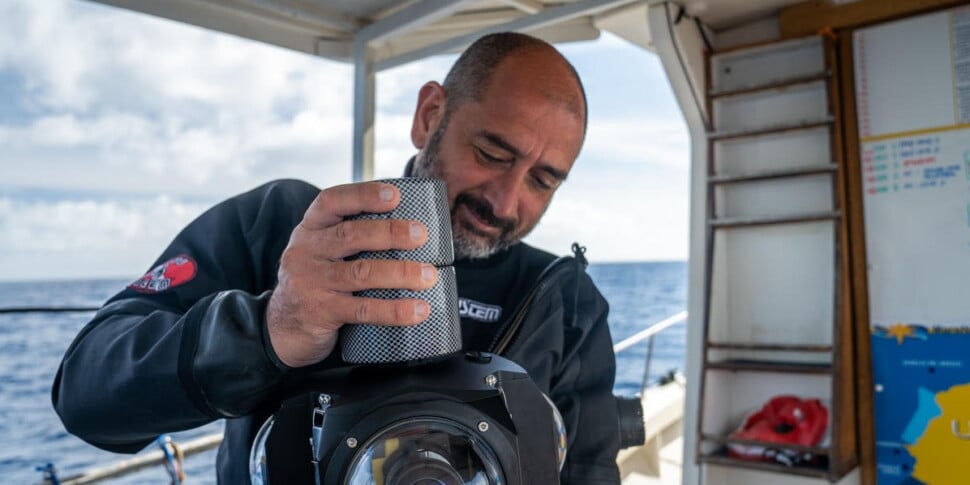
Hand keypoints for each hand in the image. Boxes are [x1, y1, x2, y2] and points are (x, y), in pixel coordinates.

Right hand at [266, 181, 438, 367]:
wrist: (283, 328)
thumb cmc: (317, 281)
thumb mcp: (321, 252)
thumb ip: (350, 236)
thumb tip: (410, 225)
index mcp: (310, 229)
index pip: (331, 202)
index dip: (363, 195)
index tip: (395, 195)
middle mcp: (306, 252)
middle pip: (350, 235)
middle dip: (390, 232)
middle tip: (421, 235)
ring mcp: (311, 283)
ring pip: (361, 273)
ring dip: (400, 272)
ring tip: (429, 275)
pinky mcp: (321, 312)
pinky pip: (363, 309)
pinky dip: (394, 310)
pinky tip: (418, 310)